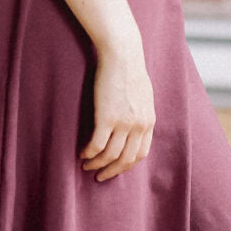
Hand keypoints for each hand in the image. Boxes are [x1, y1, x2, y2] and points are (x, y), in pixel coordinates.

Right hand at [80, 38, 154, 182]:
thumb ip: (141, 111)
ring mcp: (123, 123)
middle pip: (126, 160)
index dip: (126, 165)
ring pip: (110, 155)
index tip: (115, 167)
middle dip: (112, 171)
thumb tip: (136, 121)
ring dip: (97, 164)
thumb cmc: (130, 68)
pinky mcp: (107, 117)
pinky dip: (89, 153)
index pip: (140, 154)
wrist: (122, 54)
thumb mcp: (144, 94)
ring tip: (87, 165)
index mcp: (149, 121)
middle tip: (100, 176)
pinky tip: (82, 153)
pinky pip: (97, 144)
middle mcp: (139, 126)